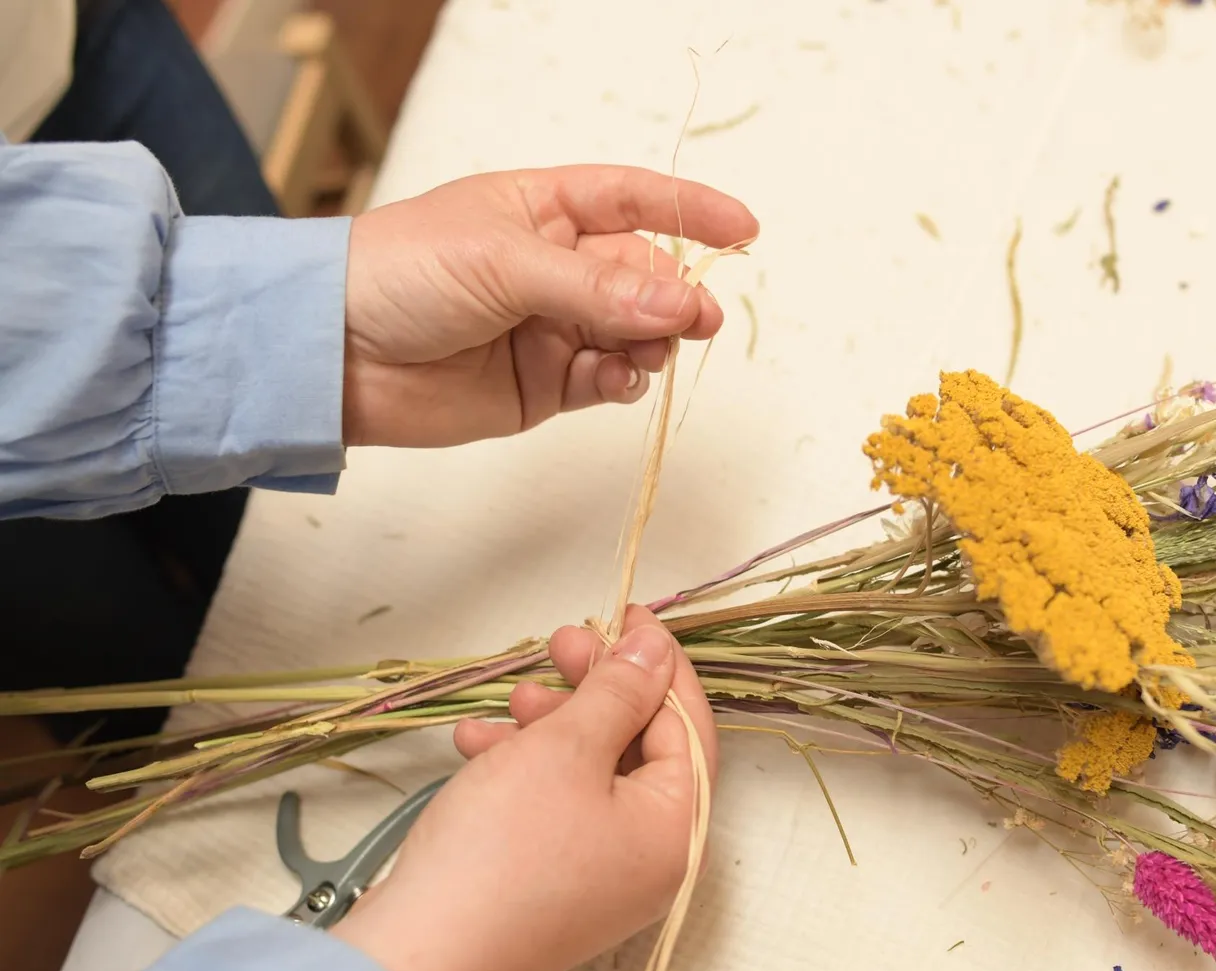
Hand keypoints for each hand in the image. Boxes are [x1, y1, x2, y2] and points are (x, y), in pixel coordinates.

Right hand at [332, 608, 718, 970]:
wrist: (418, 961)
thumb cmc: (501, 852)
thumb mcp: (566, 749)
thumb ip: (618, 693)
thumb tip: (656, 653)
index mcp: (680, 830)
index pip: (689, 727)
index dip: (659, 665)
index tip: (627, 615)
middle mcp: (654, 861)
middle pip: (640, 749)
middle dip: (596, 690)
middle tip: (559, 644)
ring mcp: (603, 880)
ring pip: (589, 775)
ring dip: (551, 726)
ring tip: (510, 698)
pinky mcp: (553, 888)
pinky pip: (554, 810)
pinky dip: (521, 770)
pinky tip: (475, 744)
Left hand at [342, 166, 757, 447]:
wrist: (331, 355)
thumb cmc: (401, 274)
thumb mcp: (504, 262)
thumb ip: (595, 289)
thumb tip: (679, 307)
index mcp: (541, 210)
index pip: (632, 200)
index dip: (689, 210)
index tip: (745, 230)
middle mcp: (553, 268)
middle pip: (644, 277)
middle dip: (675, 297)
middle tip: (698, 320)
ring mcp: (551, 328)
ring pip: (633, 334)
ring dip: (651, 343)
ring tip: (643, 354)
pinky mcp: (543, 386)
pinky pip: (606, 381)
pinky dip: (622, 381)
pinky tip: (617, 379)